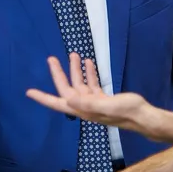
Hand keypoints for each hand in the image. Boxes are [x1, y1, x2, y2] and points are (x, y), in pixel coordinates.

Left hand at [27, 53, 160, 136]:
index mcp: (83, 109)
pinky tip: (88, 63)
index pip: (59, 102)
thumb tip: (68, 100)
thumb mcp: (107, 106)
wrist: (144, 117)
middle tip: (51, 59)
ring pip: (79, 84)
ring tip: (72, 54)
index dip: (43, 98)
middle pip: (67, 88)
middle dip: (59, 74)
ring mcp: (94, 102)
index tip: (29, 92)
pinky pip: (92, 84)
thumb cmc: (127, 112)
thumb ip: (88, 103)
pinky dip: (89, 73)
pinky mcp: (103, 99)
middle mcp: (85, 106)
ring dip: (75, 70)